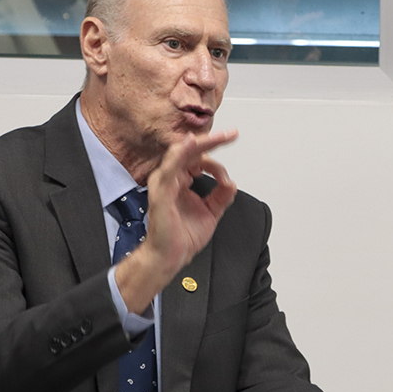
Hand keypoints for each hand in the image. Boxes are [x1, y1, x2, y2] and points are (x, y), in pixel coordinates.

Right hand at [115, 128, 238, 312]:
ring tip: (218, 137)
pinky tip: (190, 144)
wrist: (171, 256)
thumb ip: (221, 196)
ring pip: (181, 154)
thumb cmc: (182, 236)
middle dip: (212, 140)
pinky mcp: (161, 192)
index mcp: (181, 181)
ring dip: (200, 144)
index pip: (198, 159)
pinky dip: (180, 154)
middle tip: (230, 134)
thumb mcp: (211, 212)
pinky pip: (170, 168)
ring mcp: (165, 183)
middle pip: (191, 151)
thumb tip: (231, 183)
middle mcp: (172, 179)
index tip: (228, 172)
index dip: (216, 159)